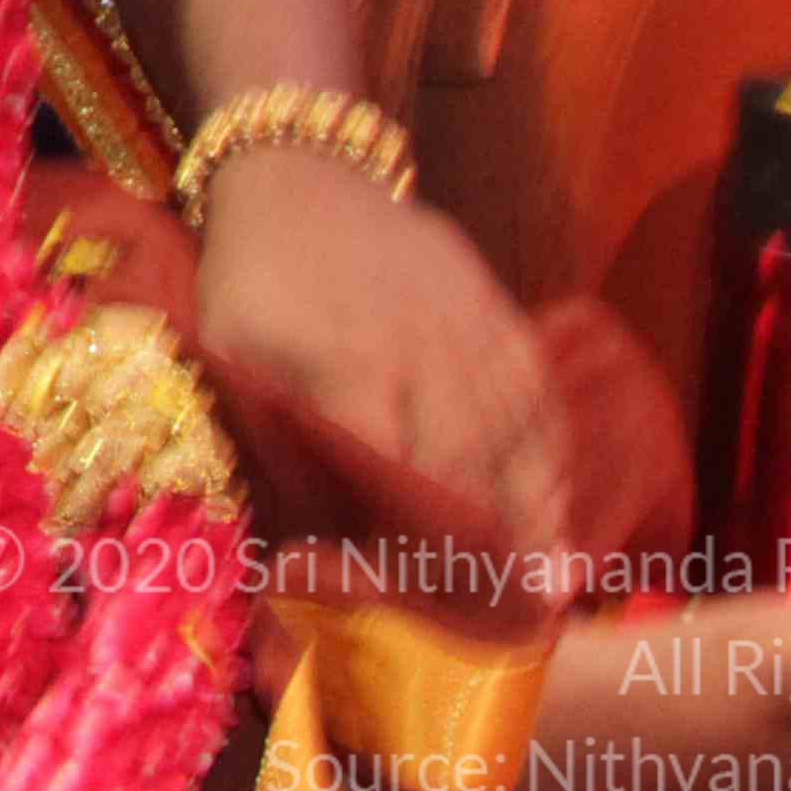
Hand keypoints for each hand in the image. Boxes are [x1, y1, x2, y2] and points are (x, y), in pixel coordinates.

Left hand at [192, 150, 569, 555]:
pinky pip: (538, 390)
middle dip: (495, 538)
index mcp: (348, 365)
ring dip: (539, 505)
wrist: (304, 178)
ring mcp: (470, 327)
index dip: (420, 536)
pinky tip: (559, 499)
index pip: (398, 468)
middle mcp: (423, 350)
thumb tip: (282, 526)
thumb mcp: (232, 349)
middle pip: (473, 460)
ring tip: (555, 580)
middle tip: (522, 612)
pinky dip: (552, 450)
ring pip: (519, 430)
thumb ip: (267, 430)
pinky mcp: (498, 311)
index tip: (441, 592)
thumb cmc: (254, 279)